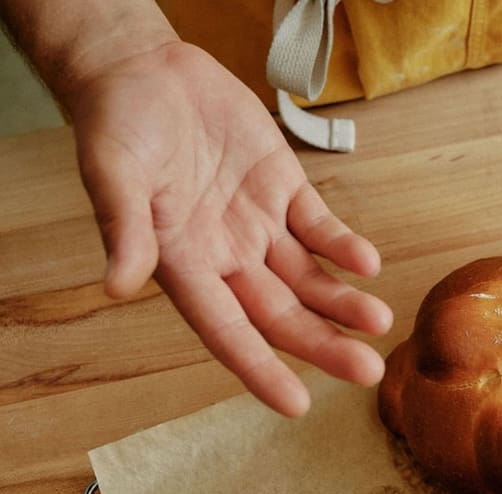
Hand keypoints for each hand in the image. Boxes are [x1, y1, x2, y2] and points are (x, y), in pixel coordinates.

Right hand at [67, 41, 391, 415]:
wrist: (143, 70)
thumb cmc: (116, 124)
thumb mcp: (112, 172)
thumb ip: (124, 228)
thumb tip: (116, 285)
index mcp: (183, 264)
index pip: (227, 330)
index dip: (261, 369)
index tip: (297, 405)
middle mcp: (226, 255)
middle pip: (282, 314)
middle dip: (324, 344)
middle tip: (368, 372)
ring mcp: (259, 224)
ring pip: (309, 278)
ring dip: (344, 303)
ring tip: (379, 322)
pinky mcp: (284, 189)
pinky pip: (320, 227)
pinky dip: (344, 247)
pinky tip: (368, 264)